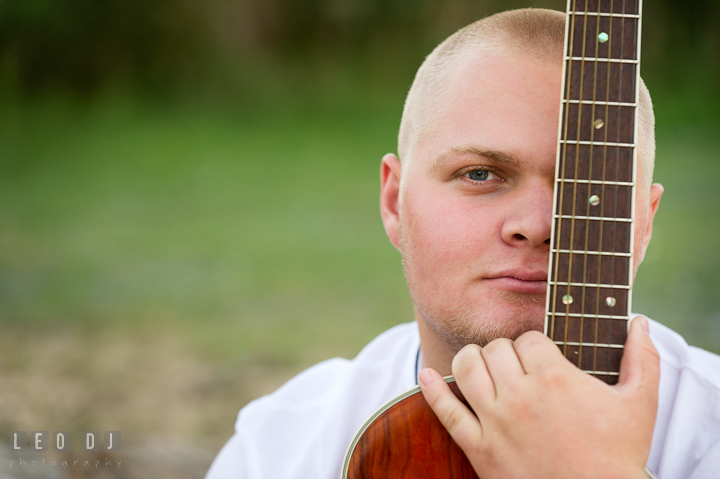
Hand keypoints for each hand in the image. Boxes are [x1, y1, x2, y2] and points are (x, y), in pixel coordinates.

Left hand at [419, 316, 658, 478]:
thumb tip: (641, 321)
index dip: (536, 345)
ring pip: (466, 368)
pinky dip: (431, 389)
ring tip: (485, 368)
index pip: (529, 338)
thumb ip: (642, 358)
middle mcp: (520, 396)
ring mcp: (496, 423)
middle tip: (517, 367)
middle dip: (507, 352)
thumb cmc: (619, 456)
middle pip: (496, 348)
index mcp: (555, 379)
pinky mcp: (479, 449)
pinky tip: (426, 376)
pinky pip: (445, 412)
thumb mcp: (641, 405)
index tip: (543, 359)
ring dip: (473, 361)